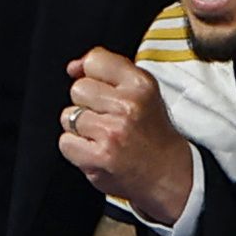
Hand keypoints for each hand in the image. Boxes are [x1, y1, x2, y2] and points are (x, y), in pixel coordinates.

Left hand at [57, 48, 191, 221]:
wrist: (170, 175)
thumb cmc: (152, 132)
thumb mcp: (141, 91)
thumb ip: (108, 70)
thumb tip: (73, 67)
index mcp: (141, 85)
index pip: (95, 60)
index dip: (93, 76)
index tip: (105, 91)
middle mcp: (127, 106)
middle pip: (77, 89)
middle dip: (87, 104)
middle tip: (109, 119)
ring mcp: (112, 132)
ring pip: (68, 116)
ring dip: (81, 128)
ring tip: (104, 137)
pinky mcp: (99, 157)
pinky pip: (65, 142)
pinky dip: (76, 149)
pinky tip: (97, 151)